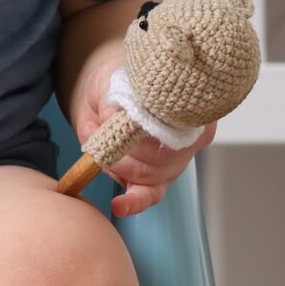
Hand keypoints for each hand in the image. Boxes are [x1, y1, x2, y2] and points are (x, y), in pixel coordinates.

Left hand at [73, 59, 216, 217]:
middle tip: (94, 129)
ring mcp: (177, 161)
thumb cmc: (119, 83)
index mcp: (190, 108)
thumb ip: (112, 96)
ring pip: (149, 175)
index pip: (175, 125)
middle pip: (162, 155)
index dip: (143, 127)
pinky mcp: (158, 179)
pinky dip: (133, 202)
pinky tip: (118, 205)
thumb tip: (111, 115)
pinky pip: (150, 195)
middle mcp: (191, 138)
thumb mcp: (112, 80)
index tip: (114, 118)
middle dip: (121, 147)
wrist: (110, 92)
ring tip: (94, 139)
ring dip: (115, 163)